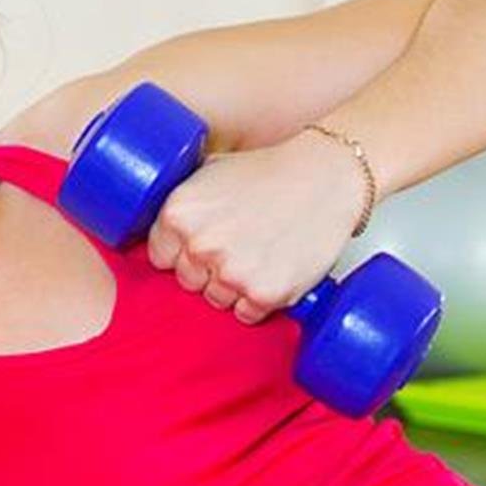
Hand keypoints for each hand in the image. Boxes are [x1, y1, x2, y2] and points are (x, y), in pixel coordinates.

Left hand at [147, 131, 367, 324]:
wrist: (326, 177)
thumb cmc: (271, 171)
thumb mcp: (210, 172)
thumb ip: (182, 203)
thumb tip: (158, 231)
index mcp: (178, 213)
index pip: (159, 256)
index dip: (182, 250)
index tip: (204, 241)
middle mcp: (200, 245)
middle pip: (187, 281)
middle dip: (209, 269)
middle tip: (240, 243)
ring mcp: (231, 272)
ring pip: (216, 300)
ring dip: (234, 286)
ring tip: (260, 252)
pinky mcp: (264, 294)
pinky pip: (247, 314)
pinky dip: (260, 299)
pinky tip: (274, 268)